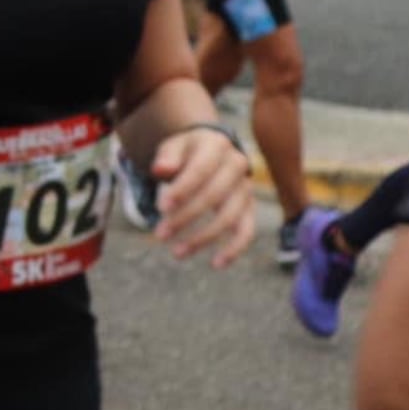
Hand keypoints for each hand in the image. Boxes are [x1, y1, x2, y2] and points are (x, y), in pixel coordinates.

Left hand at [146, 127, 256, 267]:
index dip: (182, 190)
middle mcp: (237, 165)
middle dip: (185, 217)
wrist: (209, 150)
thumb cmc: (186, 152)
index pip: (200, 171)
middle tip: (160, 234)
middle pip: (213, 196)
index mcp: (217, 145)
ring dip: (203, 238)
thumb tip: (160, 170)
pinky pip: (247, 230)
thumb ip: (167, 157)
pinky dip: (235, 249)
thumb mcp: (173, 147)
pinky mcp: (248, 208)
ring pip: (230, 217)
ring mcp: (245, 188)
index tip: (161, 208)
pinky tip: (217, 264)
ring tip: (177, 253)